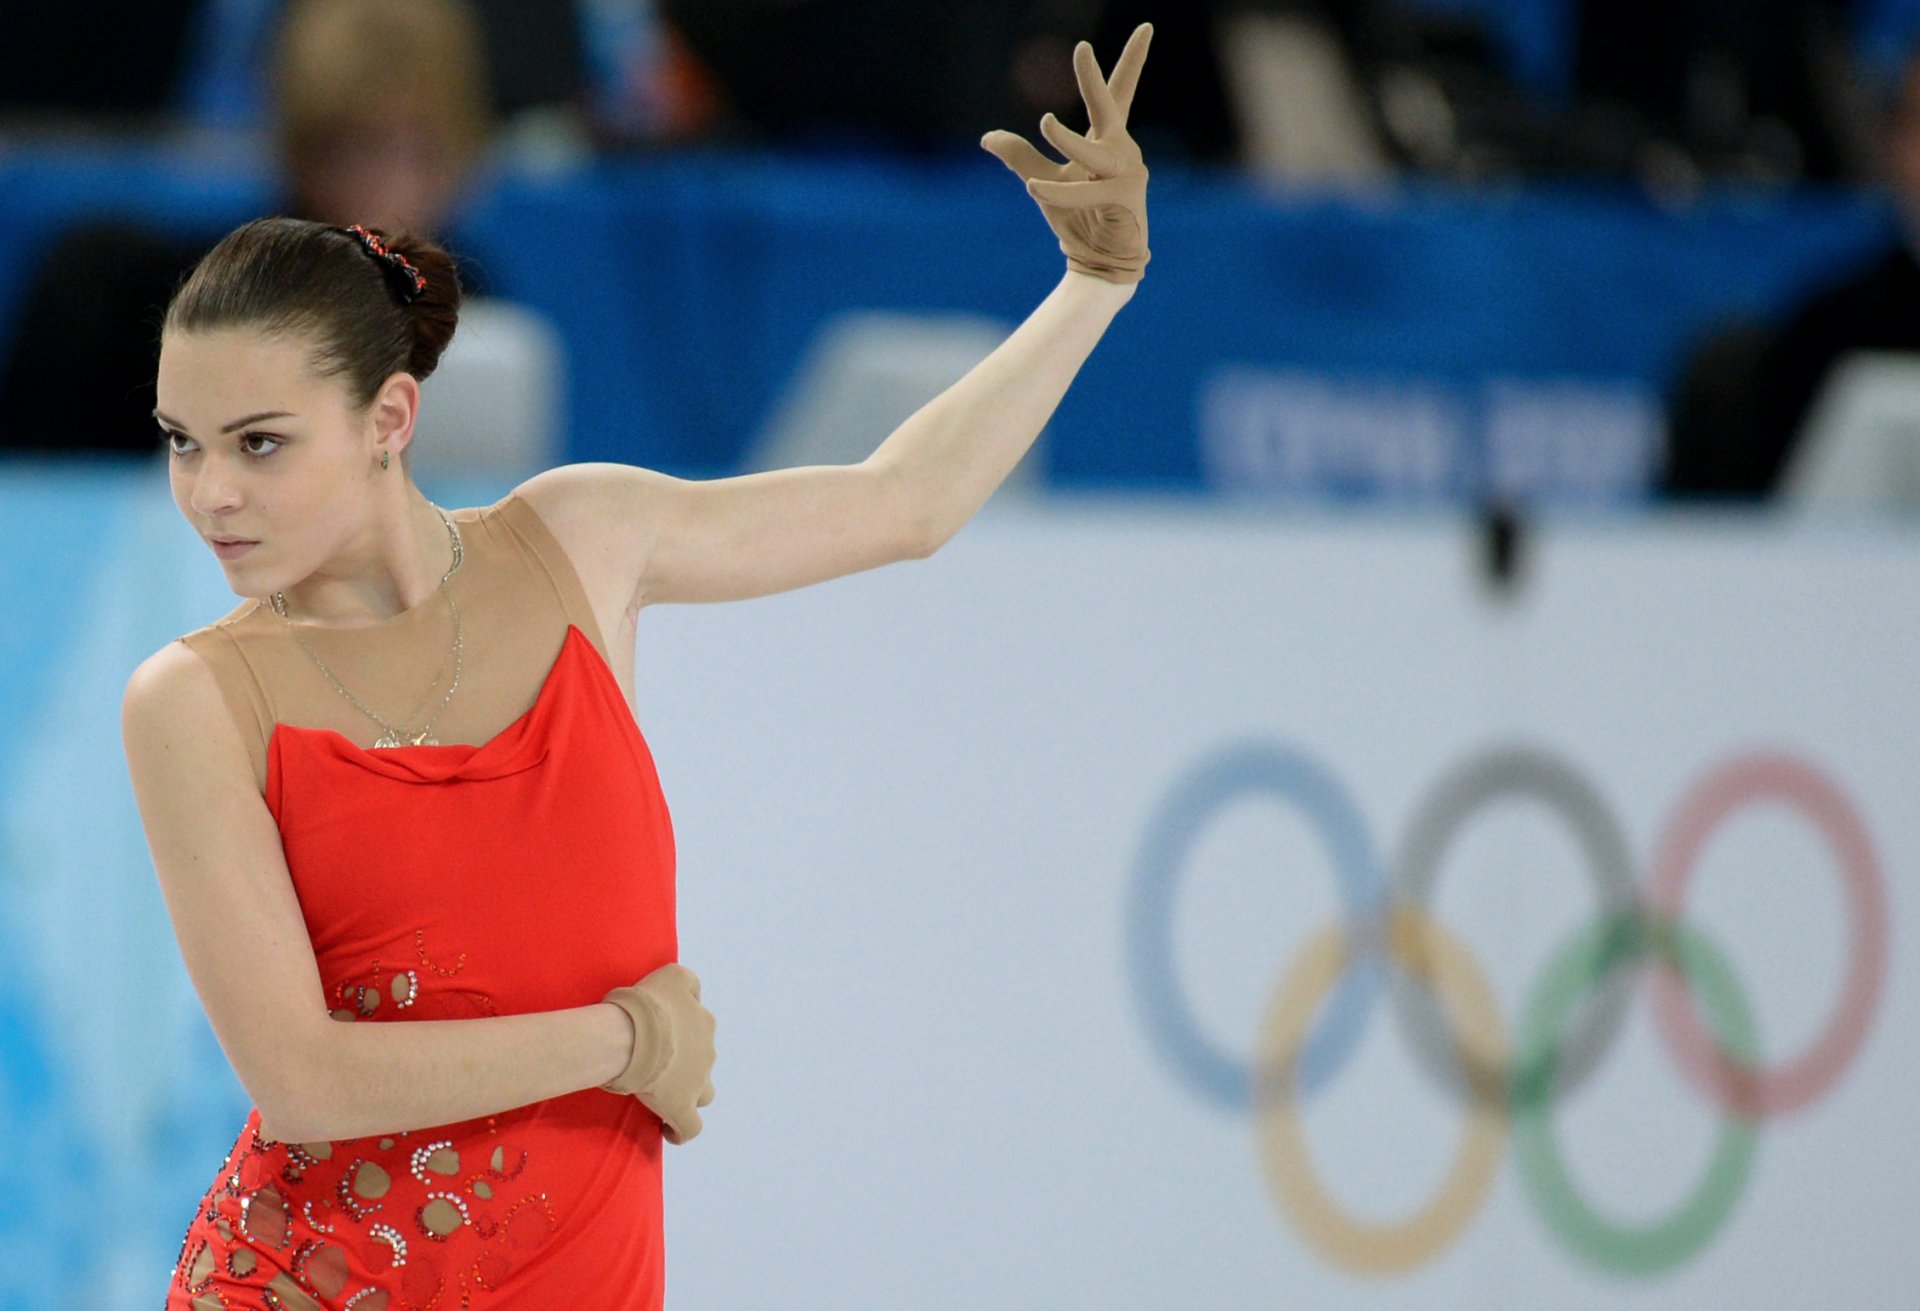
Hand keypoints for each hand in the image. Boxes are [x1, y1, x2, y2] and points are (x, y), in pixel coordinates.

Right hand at [601, 962, 716, 1143]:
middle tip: (655, 1064)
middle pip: (701, 1062)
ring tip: (663, 1094)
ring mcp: (697, 1084)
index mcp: (704, 1023)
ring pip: (702, 1093)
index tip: (661, 1038)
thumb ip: (689, 982)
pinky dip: (681, 1130)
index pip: (700, 1031)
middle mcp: (707, 1053)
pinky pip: (689, 1128)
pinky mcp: (681, 1108)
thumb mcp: (673, 976)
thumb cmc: (646, 1004)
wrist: (633, 1036)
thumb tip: (695, 994)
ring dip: (688, 1093)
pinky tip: (669, 1130)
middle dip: (684, 1064)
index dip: (682, 1036)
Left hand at [981, 23, 1152, 283]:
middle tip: (1080, 49)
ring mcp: (1128, 173)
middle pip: (1109, 105)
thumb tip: (987, 136)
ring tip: (1044, 122)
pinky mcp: (1125, 198)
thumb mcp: (1043, 181)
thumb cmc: (1078, 221)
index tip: (1146, 26)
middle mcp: (1122, 150)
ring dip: (1066, 139)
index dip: (1132, 59)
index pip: (1119, 92)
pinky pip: (1085, 190)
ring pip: (1091, 151)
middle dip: (1092, 78)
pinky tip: (1036, 190)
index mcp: (1107, 140)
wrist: (1098, 263)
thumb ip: (1021, 156)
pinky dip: (1059, 191)